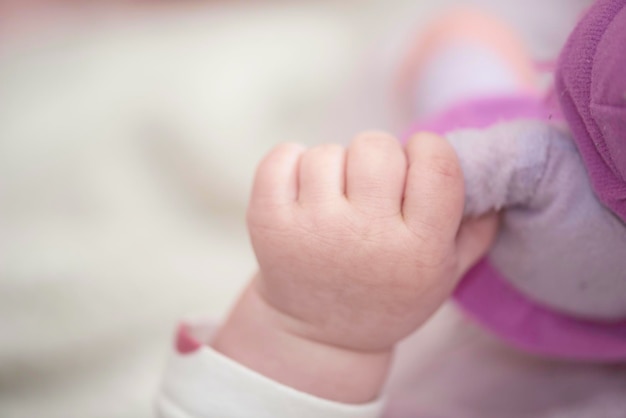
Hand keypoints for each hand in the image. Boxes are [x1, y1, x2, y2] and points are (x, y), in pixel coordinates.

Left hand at [213, 131, 496, 401]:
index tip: (413, 167)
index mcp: (419, 249)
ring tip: (334, 203)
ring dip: (333, 167)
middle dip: (377, 158)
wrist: (318, 333)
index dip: (425, 151)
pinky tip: (300, 188)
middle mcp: (366, 238)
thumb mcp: (443, 276)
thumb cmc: (387, 295)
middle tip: (369, 189)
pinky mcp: (269, 223)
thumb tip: (492, 177)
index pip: (436, 161)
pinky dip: (290, 161)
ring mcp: (313, 229)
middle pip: (377, 146)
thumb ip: (476, 229)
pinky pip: (281, 157)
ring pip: (328, 151)